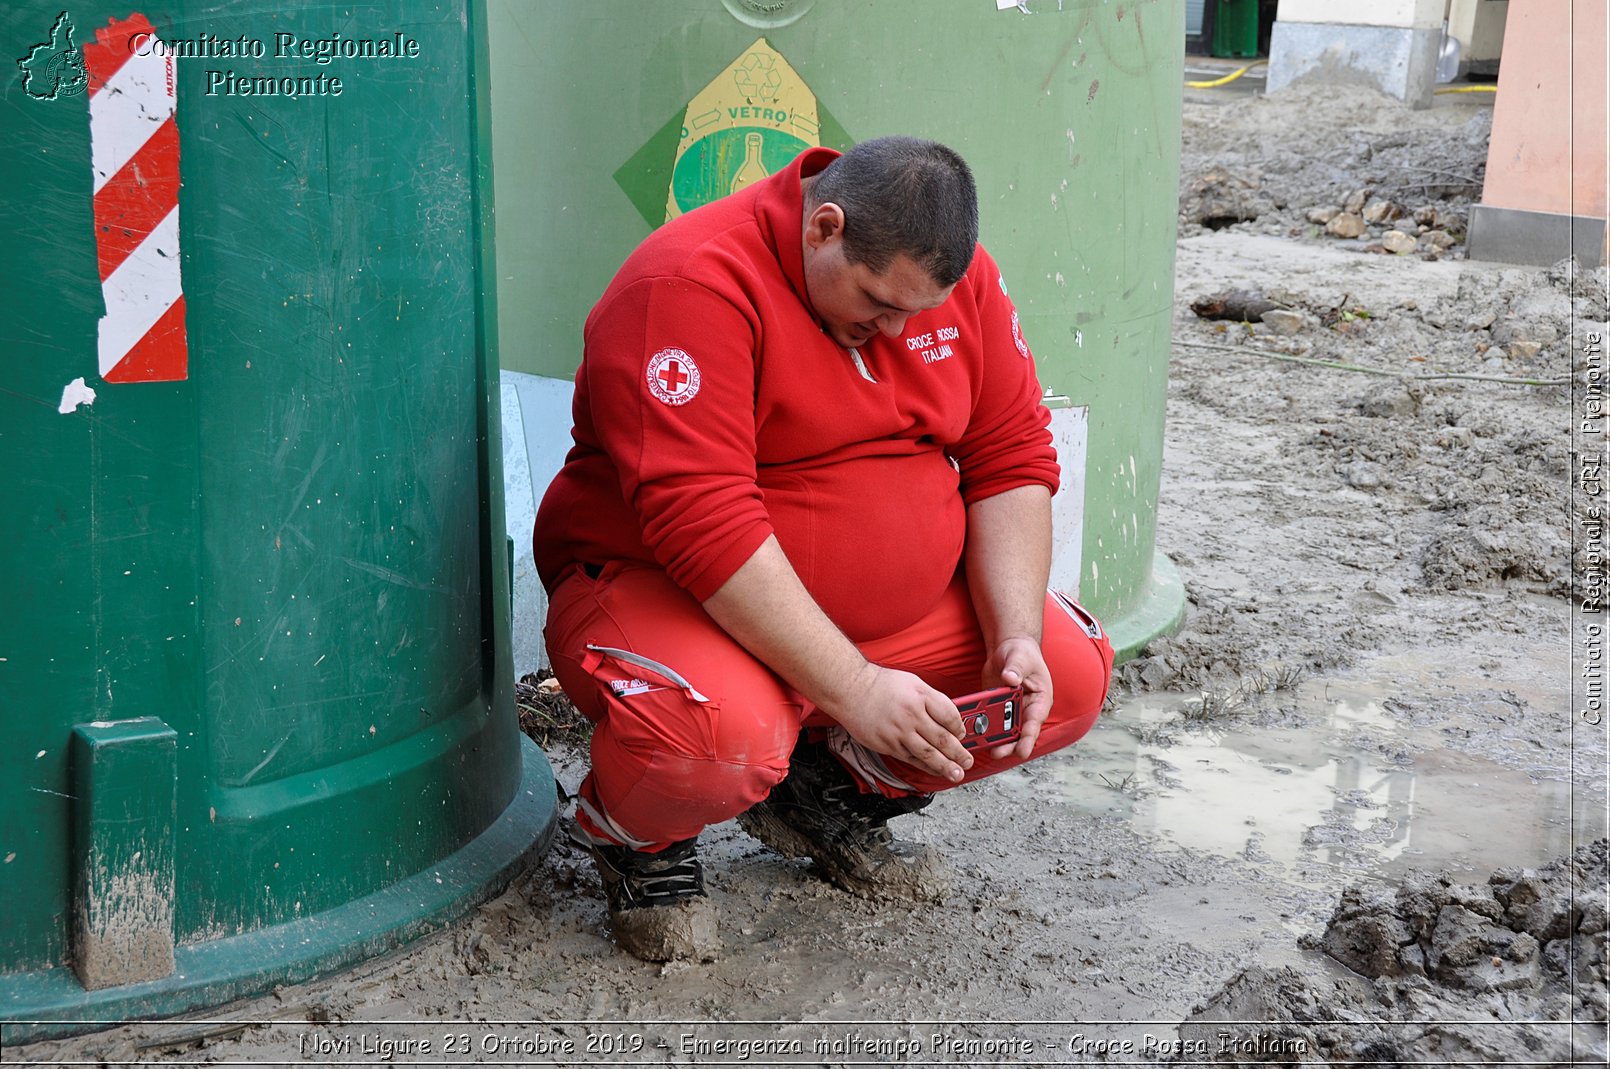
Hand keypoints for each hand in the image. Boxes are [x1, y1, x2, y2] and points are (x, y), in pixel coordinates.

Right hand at [821, 664, 973, 782]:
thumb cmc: (881, 684)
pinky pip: (911, 758)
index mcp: (921, 696)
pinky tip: (934, 770)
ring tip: (957, 773)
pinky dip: (925, 766)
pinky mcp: (888, 744)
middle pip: (942, 738)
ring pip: (928, 753)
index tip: (963, 734)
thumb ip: (931, 699)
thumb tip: (949, 718)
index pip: (950, 715)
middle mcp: (912, 715)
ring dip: (945, 766)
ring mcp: (899, 732)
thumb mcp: (912, 682)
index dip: (960, 728)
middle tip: (968, 761)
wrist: (851, 689)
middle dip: (959, 753)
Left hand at [983, 636, 1052, 760]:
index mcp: (1039, 700)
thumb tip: (1010, 678)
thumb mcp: (1021, 658)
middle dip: (1008, 745)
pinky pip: (989, 721)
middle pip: (1019, 733)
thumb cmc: (1022, 653)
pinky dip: (982, 727)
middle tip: (996, 753)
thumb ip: (1016, 668)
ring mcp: (1011, 711)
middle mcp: (1026, 710)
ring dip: (994, 739)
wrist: (1008, 649)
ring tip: (982, 746)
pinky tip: (972, 733)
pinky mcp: (996, 709)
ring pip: (1004, 731)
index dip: (1028, 738)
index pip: (1035, 722)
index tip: (1021, 751)